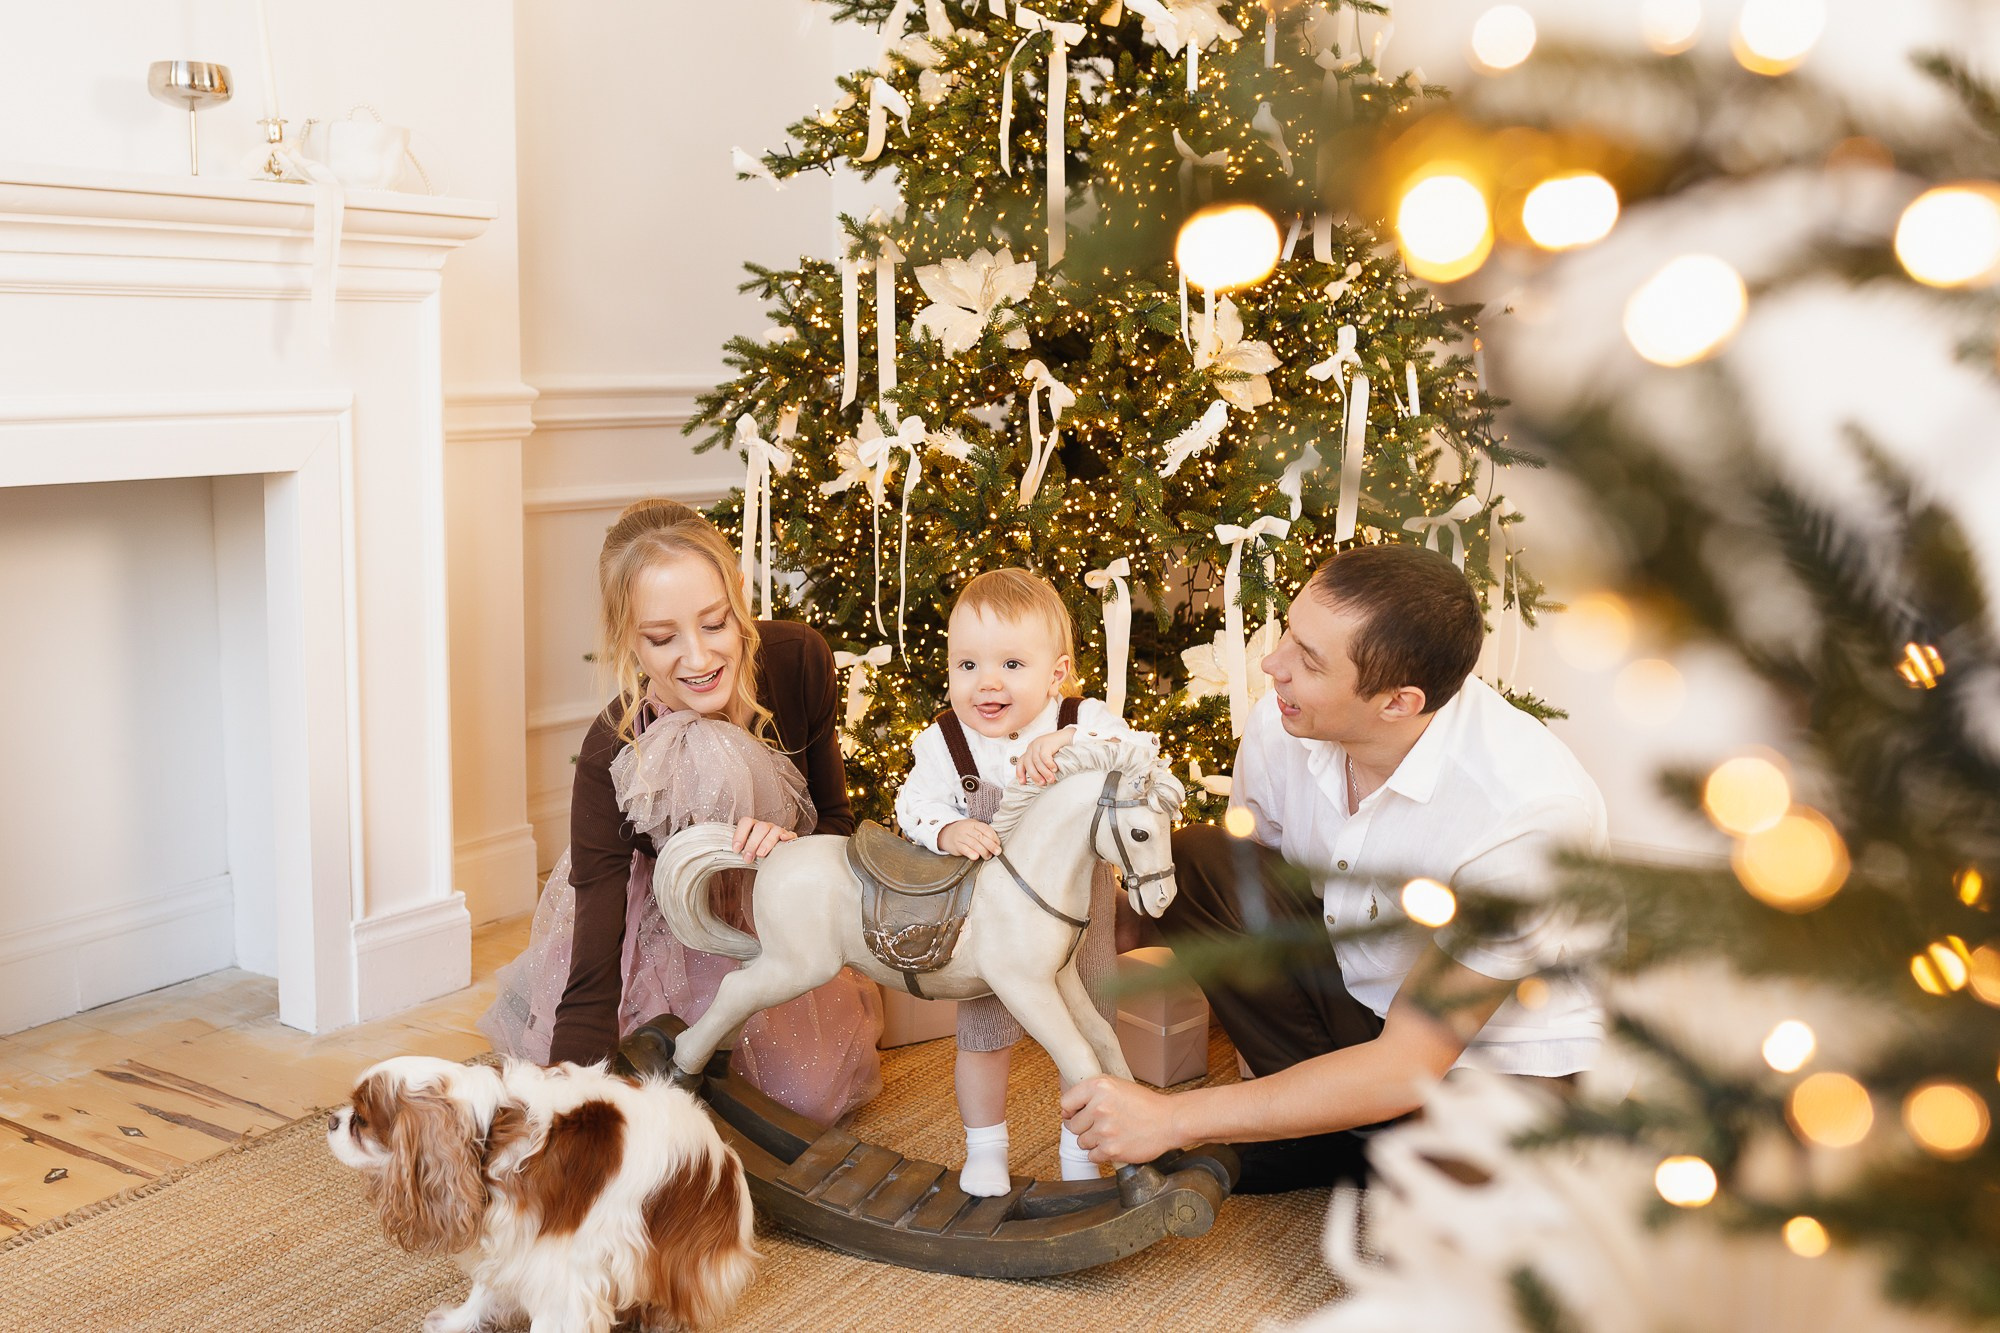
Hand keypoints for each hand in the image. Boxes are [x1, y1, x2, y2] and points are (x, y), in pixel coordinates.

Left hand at [732, 817, 796, 861]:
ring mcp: (778, 831)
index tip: (736, 850)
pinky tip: (783, 840)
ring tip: (761, 854)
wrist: (774, 860)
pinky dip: (787, 836)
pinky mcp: (789, 838)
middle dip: (752, 843)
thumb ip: (741, 851)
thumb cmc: (758, 854)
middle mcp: (766, 827)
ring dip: (766, 842)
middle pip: (760, 827)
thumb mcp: (748, 851)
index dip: (740, 835)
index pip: (746, 822)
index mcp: (753, 827)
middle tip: (747, 858)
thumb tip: (728, 855)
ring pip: (773, 830)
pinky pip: (790, 834)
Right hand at [937, 819, 1001, 859]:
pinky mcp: (956, 845)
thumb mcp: (973, 828)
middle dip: (991, 845)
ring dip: (983, 851)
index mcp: (974, 823)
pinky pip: (964, 849)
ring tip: (988, 856)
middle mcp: (967, 829)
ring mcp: (961, 837)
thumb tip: (996, 844)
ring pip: (974, 844)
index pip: (986, 829)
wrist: (946, 833)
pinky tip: (976, 857)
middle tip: (997, 852)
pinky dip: (971, 853)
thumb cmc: (964, 832)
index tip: (998, 844)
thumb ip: (984, 833)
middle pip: (981, 837)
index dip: (994, 837)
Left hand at [1015, 726, 1075, 784]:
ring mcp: (1038, 744)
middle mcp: (1032, 747)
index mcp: (1030, 751)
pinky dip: (1048, 764)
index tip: (1023, 783)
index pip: (1021, 762)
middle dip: (1034, 775)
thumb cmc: (1060, 751)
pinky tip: (1055, 769)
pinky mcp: (1046, 742)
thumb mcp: (1047, 760)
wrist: (1070, 737)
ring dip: (1044, 772)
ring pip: (1036, 761)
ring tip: (1051, 779)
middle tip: (1042, 784)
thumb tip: (1040, 782)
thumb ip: (1041, 767)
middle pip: (1028, 763)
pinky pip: (1044, 756)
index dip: (1020, 773)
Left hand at [1060, 1075, 1181, 1165]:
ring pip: (1081, 1142)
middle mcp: (1099, 1107)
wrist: (1169, 1121)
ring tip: (1111, 1134)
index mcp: (1099, 1086)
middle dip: (1084, 1127)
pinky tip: (1115, 1144)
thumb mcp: (1117, 1085)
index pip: (1065, 1102)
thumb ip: (1091, 1093)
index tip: (1078, 1114)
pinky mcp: (1111, 1150)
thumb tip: (1064, 1112)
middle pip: (1072, 1126)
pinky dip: (1101, 1154)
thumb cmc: (1144, 1104)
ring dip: (1093, 1141)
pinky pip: (1092, 1156)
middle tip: (1102, 1125)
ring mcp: (1105, 1130)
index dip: (1071, 1110)